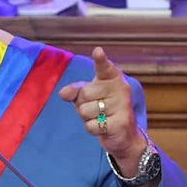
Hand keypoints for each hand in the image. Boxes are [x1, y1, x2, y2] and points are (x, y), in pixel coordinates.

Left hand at [59, 47, 146, 175]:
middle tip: (96, 108)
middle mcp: (121, 89)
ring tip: (100, 118)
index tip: (97, 51)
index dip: (100, 60)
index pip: (104, 67)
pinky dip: (92, 129)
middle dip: (82, 104)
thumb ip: (75, 90)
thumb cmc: (103, 109)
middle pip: (84, 93)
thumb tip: (63, 93)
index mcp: (113, 78)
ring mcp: (122, 106)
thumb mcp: (88, 96)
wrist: (123, 134)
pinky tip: (104, 127)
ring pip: (85, 111)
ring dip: (87, 118)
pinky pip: (91, 126)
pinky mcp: (120, 123)